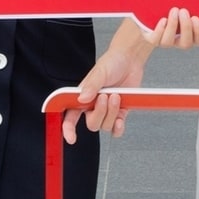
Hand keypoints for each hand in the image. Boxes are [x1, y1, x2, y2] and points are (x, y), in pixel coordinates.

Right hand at [60, 8, 198, 144]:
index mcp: (82, 97)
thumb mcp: (100, 71)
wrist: (130, 60)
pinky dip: (118, 127)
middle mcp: (93, 106)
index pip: (70, 116)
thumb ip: (91, 85)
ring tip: (117, 96)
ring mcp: (107, 110)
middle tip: (106, 97)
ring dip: (112, 113)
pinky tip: (121, 119)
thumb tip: (82, 99)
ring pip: (105, 126)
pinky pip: (116, 130)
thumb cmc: (112, 63)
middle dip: (100, 113)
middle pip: (92, 124)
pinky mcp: (120, 112)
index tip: (71, 138)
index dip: (68, 129)